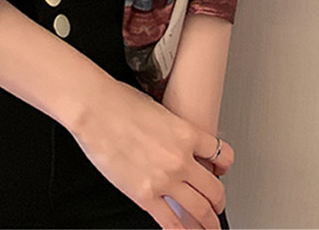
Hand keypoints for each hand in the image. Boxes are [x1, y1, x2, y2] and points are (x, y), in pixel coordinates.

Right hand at [69, 76, 233, 229]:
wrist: (94, 108)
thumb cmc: (118, 101)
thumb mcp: (156, 108)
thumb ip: (170, 128)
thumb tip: (169, 137)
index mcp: (186, 133)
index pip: (221, 155)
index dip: (223, 166)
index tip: (221, 172)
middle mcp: (181, 159)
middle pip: (215, 189)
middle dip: (218, 202)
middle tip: (218, 206)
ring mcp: (165, 179)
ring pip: (200, 211)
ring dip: (208, 223)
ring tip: (209, 227)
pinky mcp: (144, 195)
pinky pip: (171, 222)